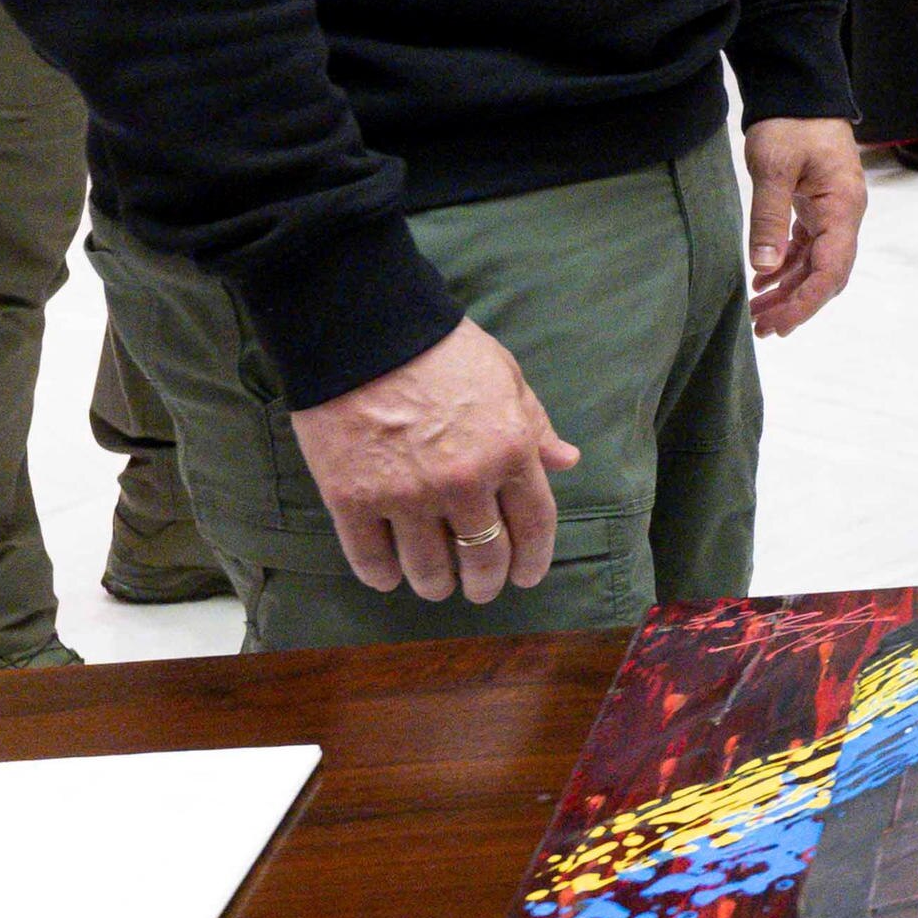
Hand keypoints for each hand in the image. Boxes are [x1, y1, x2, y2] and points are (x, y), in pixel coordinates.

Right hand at [292, 317, 575, 604]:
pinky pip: (371, 559)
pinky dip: (383, 576)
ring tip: (436, 585)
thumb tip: (566, 461)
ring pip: (429, 570)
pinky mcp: (352, 501)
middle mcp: (463, 482)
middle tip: (480, 589)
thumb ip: (535, 425)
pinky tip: (389, 575)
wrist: (360, 329)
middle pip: (485, 559)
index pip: (535, 526)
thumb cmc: (440, 348)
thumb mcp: (506, 376)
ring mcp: (406, 496)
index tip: (526, 576)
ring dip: (436, 585)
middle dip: (486, 583)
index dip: (533, 561)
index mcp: (509, 450)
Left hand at [745, 116, 865, 334]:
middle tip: (762, 328)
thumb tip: (764, 268)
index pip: (832, 269)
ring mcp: (832, 212)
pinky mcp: (816, 207)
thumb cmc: (791, 123)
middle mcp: (844, 215)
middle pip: (826, 274)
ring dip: (788, 291)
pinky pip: (806, 248)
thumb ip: (770, 218)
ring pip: (814, 265)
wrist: (799, 91)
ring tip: (757, 314)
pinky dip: (785, 268)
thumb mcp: (774, 168)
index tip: (780, 323)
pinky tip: (762, 282)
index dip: (807, 301)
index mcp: (843, 207)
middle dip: (796, 304)